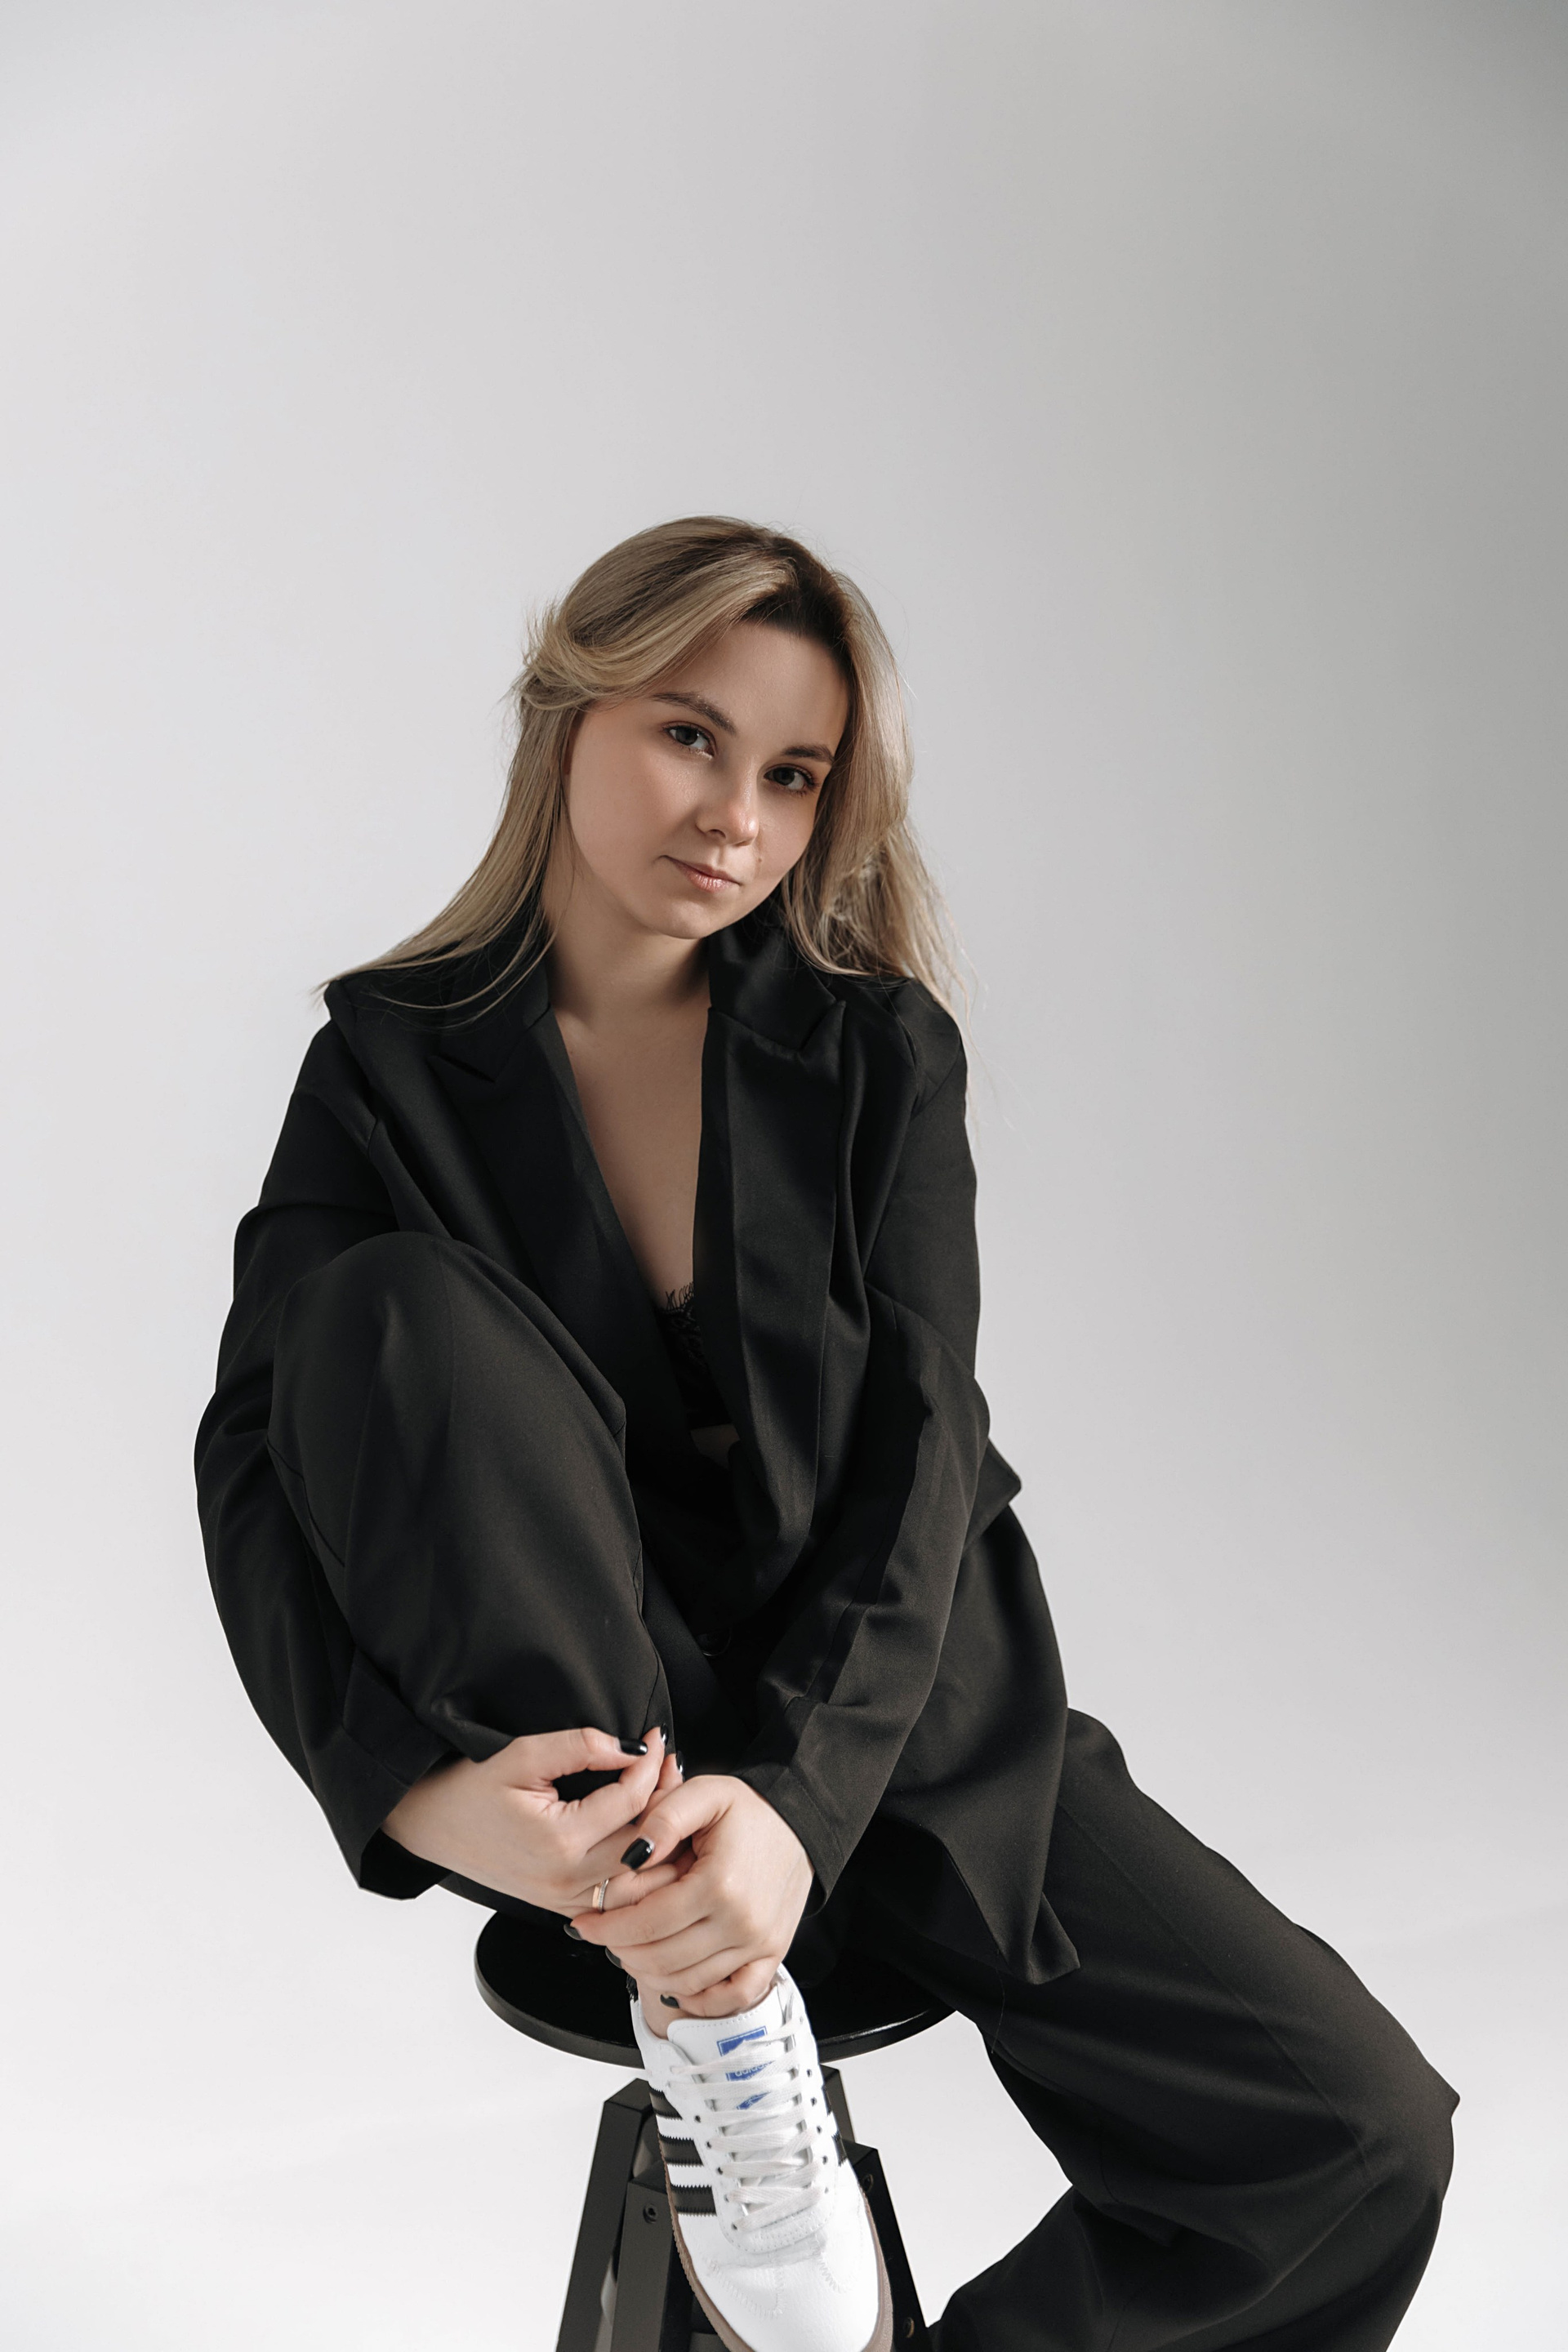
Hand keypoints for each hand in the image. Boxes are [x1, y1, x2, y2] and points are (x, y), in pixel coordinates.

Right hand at [383, 1727, 685, 1915]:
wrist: (433, 1825)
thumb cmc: (472, 1788)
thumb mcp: (521, 1755)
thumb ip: (581, 1747)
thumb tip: (634, 1749)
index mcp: (558, 1842)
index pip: (631, 1801)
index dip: (651, 1765)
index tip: (657, 1738)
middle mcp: (567, 1880)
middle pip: (646, 1843)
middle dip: (668, 1800)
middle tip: (674, 1765)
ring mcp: (566, 1901)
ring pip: (642, 1880)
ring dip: (662, 1840)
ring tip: (669, 1798)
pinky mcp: (563, 1908)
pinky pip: (621, 1898)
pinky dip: (643, 1870)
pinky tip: (649, 1836)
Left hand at [568, 1774, 812, 2015]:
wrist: (802, 1822)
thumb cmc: (750, 1808)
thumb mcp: (704, 1792)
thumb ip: (662, 1817)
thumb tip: (630, 1856)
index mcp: (719, 1883)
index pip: (647, 1924)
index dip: (608, 1927)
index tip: (584, 1922)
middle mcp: (741, 1922)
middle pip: (662, 1958)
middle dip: (621, 1950)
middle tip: (602, 1935)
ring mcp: (758, 1944)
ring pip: (688, 1981)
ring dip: (649, 1973)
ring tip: (629, 1951)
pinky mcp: (771, 1955)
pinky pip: (732, 1996)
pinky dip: (700, 1998)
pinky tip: (675, 1982)